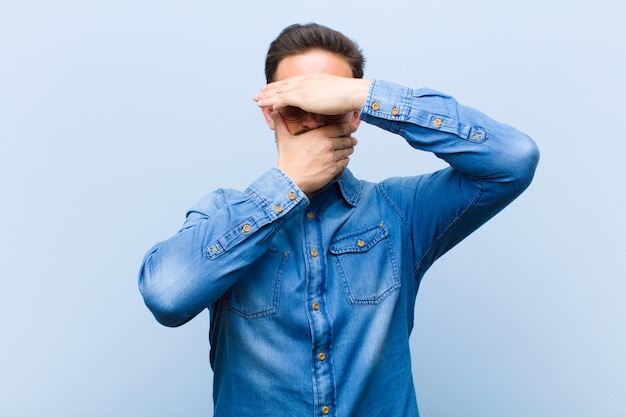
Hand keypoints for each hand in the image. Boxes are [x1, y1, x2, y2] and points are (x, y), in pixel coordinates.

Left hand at [254, 74, 370, 114]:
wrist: (352, 93)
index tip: (270, 89)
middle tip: (258, 94)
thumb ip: (323, 97)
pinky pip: (283, 100)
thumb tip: (322, 104)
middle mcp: (304, 81)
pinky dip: (274, 102)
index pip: (290, 82)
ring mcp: (302, 88)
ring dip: (267, 97)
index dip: (279, 86)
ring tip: (257, 101)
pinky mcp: (302, 97)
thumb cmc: (347, 96)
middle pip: (282, 85)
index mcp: (311, 79)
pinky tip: (267, 106)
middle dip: (268, 90)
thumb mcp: (332, 94)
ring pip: (279, 92)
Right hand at [273, 112, 356, 196]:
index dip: (348, 127)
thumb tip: (273, 112)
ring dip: (349, 150)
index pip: (340, 128)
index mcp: (318, 135)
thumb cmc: (287, 160)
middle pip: (347, 139)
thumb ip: (280, 124)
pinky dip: (345, 161)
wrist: (290, 180)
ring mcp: (331, 158)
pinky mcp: (333, 169)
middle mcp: (328, 145)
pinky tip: (342, 160)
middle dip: (350, 140)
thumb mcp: (283, 139)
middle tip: (352, 140)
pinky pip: (345, 162)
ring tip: (348, 150)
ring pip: (348, 151)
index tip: (352, 127)